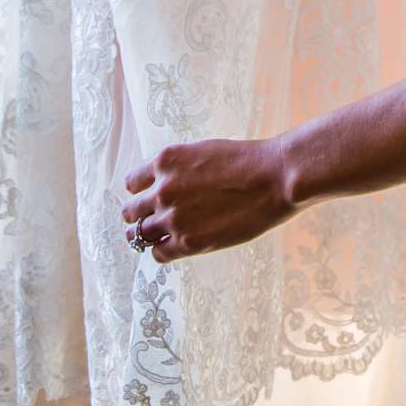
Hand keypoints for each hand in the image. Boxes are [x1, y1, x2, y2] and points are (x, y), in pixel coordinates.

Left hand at [121, 134, 293, 264]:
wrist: (274, 178)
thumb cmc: (246, 161)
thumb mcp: (203, 152)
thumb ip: (179, 169)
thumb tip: (166, 184)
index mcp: (166, 161)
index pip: (132, 182)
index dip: (140, 191)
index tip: (146, 196)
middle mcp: (163, 189)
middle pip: (131, 211)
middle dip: (138, 215)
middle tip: (147, 219)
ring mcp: (173, 218)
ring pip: (139, 234)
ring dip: (145, 235)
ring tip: (154, 236)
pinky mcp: (188, 242)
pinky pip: (158, 253)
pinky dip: (162, 250)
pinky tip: (173, 246)